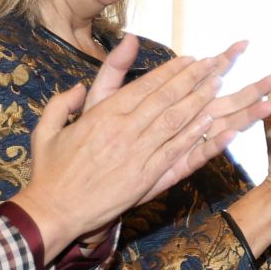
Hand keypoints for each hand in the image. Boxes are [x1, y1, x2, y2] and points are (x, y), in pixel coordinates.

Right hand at [20, 44, 270, 257]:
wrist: (53, 210)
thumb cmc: (49, 171)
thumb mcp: (48, 128)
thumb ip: (65, 102)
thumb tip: (79, 84)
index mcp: (103, 115)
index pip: (145, 86)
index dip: (171, 71)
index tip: (190, 58)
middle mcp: (125, 131)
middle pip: (167, 98)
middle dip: (194, 78)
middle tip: (217, 62)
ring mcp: (139, 155)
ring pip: (178, 122)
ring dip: (202, 101)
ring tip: (222, 84)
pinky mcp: (147, 179)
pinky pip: (179, 155)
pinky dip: (200, 140)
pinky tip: (219, 126)